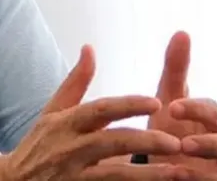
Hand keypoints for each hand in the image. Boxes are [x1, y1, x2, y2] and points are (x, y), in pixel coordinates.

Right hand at [3, 45, 187, 180]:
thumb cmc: (38, 144)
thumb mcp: (52, 111)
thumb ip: (75, 82)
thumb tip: (89, 48)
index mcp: (66, 122)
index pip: (101, 109)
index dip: (129, 105)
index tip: (156, 102)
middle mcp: (69, 148)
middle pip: (113, 141)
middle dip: (146, 141)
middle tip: (177, 142)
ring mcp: (73, 175)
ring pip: (115, 174)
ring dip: (148, 174)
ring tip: (178, 172)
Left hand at [147, 31, 216, 179]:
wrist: (159, 166)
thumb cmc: (169, 128)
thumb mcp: (168, 97)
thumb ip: (176, 69)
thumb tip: (182, 32)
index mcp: (214, 121)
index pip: (214, 111)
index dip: (196, 109)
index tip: (172, 107)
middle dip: (211, 142)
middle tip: (183, 143)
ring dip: (206, 170)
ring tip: (178, 166)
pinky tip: (178, 178)